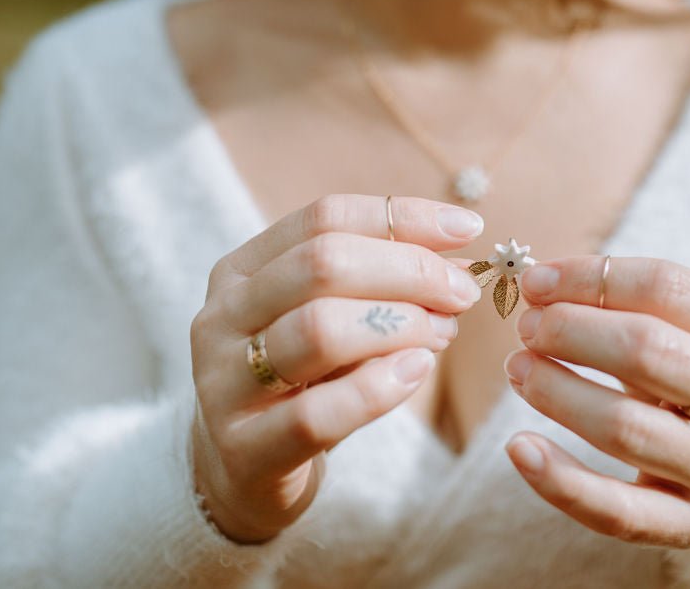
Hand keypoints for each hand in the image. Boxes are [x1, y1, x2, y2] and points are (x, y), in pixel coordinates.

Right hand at [189, 194, 483, 543]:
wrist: (240, 472)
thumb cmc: (300, 384)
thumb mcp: (332, 321)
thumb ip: (382, 286)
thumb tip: (458, 260)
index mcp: (242, 270)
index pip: (324, 218)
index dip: (402, 216)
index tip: (467, 228)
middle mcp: (222, 316)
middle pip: (322, 264)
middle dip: (410, 271)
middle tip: (462, 292)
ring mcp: (224, 383)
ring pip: (319, 329)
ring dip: (399, 324)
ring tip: (442, 334)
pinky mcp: (243, 447)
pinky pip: (315, 415)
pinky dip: (377, 388)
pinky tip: (416, 372)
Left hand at [502, 256, 689, 548]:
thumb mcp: (689, 333)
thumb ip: (624, 304)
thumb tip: (539, 285)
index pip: (668, 289)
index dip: (593, 277)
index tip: (537, 281)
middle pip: (649, 352)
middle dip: (572, 331)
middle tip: (528, 326)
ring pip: (626, 428)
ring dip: (556, 392)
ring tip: (517, 369)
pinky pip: (617, 510)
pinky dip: (559, 479)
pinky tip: (519, 447)